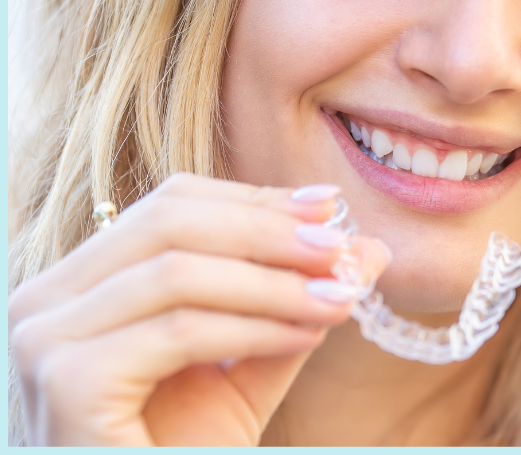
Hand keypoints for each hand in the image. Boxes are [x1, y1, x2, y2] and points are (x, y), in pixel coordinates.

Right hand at [8, 173, 389, 445]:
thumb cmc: (185, 447)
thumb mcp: (247, 360)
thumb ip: (296, 299)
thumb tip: (368, 248)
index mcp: (83, 280)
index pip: (172, 203)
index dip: (254, 199)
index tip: (326, 206)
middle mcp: (46, 298)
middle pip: (171, 220)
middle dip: (268, 229)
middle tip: (339, 247)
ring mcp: (45, 340)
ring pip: (179, 272)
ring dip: (275, 281)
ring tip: (340, 295)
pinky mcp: (65, 384)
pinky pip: (179, 331)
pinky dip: (253, 325)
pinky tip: (305, 334)